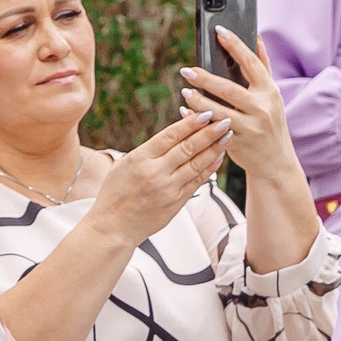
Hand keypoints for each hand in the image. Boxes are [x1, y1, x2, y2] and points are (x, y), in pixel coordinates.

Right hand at [84, 109, 229, 247]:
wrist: (113, 227)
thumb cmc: (115, 194)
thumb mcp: (123, 166)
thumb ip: (147, 152)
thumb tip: (173, 135)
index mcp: (139, 159)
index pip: (170, 136)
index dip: (190, 123)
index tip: (205, 113)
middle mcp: (155, 172)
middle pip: (188, 147)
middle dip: (209, 132)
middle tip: (225, 120)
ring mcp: (168, 188)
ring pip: (197, 163)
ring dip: (214, 148)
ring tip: (227, 135)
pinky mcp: (176, 202)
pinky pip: (197, 181)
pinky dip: (209, 168)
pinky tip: (218, 157)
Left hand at [179, 31, 302, 185]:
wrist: (276, 160)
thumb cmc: (270, 121)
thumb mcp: (271, 95)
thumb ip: (263, 68)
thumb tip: (257, 37)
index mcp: (269, 91)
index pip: (252, 63)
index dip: (236, 45)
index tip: (219, 31)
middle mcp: (261, 107)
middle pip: (229, 89)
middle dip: (205, 78)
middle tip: (187, 70)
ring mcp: (250, 126)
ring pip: (218, 111)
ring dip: (198, 100)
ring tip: (185, 91)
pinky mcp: (237, 142)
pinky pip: (212, 129)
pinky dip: (197, 119)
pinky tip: (185, 111)